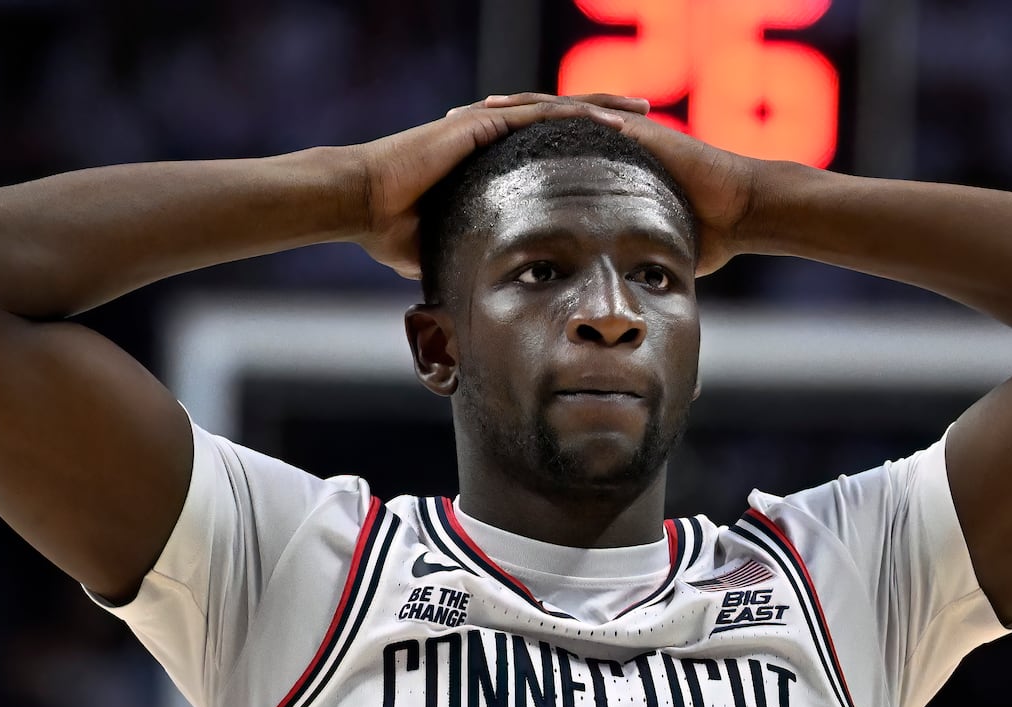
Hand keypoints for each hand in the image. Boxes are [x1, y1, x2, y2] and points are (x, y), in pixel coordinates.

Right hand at [351, 94, 651, 279]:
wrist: (362, 203)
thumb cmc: (390, 227)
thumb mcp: (443, 245)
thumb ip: (466, 256)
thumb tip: (477, 291)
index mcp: (489, 160)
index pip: (548, 150)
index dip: (586, 150)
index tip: (621, 159)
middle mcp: (492, 135)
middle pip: (563, 122)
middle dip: (607, 120)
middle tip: (649, 120)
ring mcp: (487, 125)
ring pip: (559, 111)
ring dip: (603, 110)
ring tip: (643, 111)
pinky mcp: (481, 124)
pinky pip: (539, 116)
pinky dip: (577, 117)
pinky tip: (612, 121)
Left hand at [475, 92, 761, 275]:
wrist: (741, 213)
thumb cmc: (703, 235)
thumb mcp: (643, 252)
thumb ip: (614, 266)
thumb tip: (589, 306)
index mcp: (601, 172)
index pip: (541, 158)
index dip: (502, 157)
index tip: (463, 161)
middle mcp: (606, 147)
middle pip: (539, 128)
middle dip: (497, 125)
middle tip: (454, 122)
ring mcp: (621, 135)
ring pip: (557, 113)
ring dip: (516, 110)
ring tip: (477, 110)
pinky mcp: (637, 133)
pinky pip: (590, 115)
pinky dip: (557, 111)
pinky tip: (527, 110)